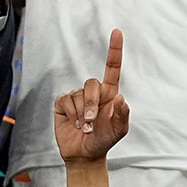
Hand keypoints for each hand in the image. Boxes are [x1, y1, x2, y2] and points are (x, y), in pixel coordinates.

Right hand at [52, 31, 127, 163]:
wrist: (85, 154)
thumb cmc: (104, 140)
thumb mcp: (118, 130)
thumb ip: (122, 115)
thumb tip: (120, 97)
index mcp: (109, 94)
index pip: (112, 68)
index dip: (114, 50)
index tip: (117, 31)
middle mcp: (93, 92)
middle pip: (92, 84)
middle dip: (91, 104)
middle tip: (91, 123)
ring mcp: (77, 97)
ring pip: (79, 95)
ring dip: (82, 114)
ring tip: (84, 127)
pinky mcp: (63, 103)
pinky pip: (66, 100)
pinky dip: (71, 115)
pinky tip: (74, 123)